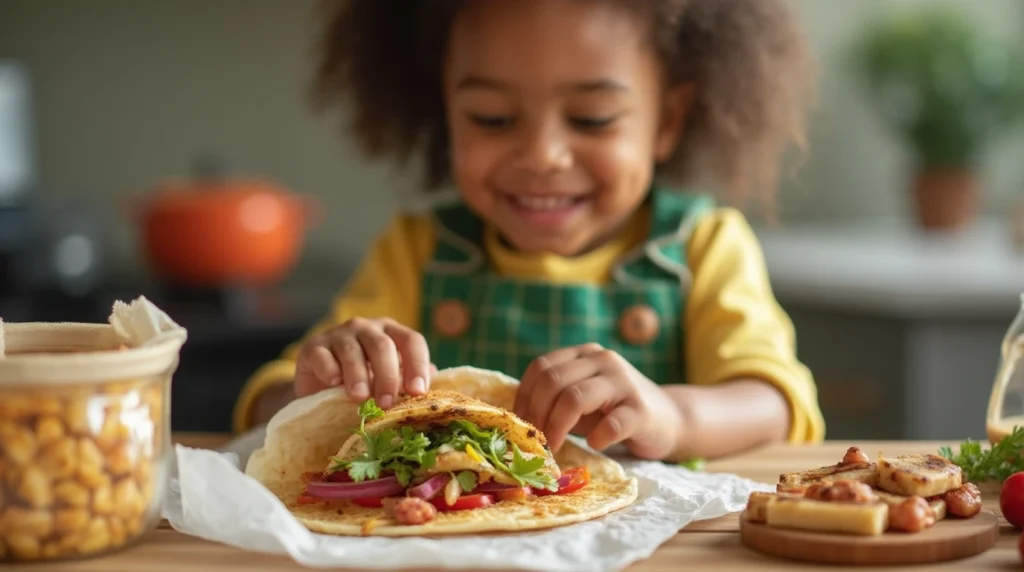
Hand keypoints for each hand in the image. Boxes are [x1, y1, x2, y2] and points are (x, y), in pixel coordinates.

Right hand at [294, 317, 433, 408]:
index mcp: (391, 332)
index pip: (411, 341)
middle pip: (383, 346)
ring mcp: (338, 334)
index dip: (417, 365)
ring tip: (360, 398)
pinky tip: (334, 384)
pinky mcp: (313, 347)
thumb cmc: (362, 383)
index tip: (418, 392)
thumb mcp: (388, 381)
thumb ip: (408, 379)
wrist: (319, 389)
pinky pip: (323, 356)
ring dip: (358, 375)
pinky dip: (330, 370)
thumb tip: (433, 382)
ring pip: (353, 351)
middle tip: (386, 403)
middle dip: (387, 376)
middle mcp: (366, 327)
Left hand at [513, 343, 681, 458]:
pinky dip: (596, 438)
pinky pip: (610, 424)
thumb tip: (514, 419)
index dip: (524, 397)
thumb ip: (554, 400)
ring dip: (557, 428)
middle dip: (537, 415)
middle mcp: (603, 360)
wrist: (669, 419)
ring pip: (575, 398)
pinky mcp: (641, 409)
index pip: (542, 367)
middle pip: (553, 381)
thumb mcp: (582, 399)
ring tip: (554, 448)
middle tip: (535, 442)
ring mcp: (624, 382)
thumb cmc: (614, 412)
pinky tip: (596, 444)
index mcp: (584, 354)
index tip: (519, 425)